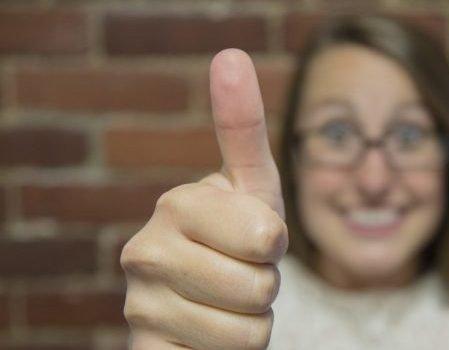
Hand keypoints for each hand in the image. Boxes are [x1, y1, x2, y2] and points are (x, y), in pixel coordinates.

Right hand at [120, 49, 285, 348]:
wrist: (204, 305)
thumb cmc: (238, 240)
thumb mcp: (252, 187)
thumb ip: (243, 128)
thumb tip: (230, 54)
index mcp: (177, 204)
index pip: (266, 235)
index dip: (274, 244)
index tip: (256, 238)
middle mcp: (144, 251)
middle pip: (259, 286)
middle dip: (265, 287)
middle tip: (240, 275)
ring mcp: (140, 306)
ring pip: (246, 331)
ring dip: (250, 323)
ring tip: (225, 304)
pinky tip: (203, 334)